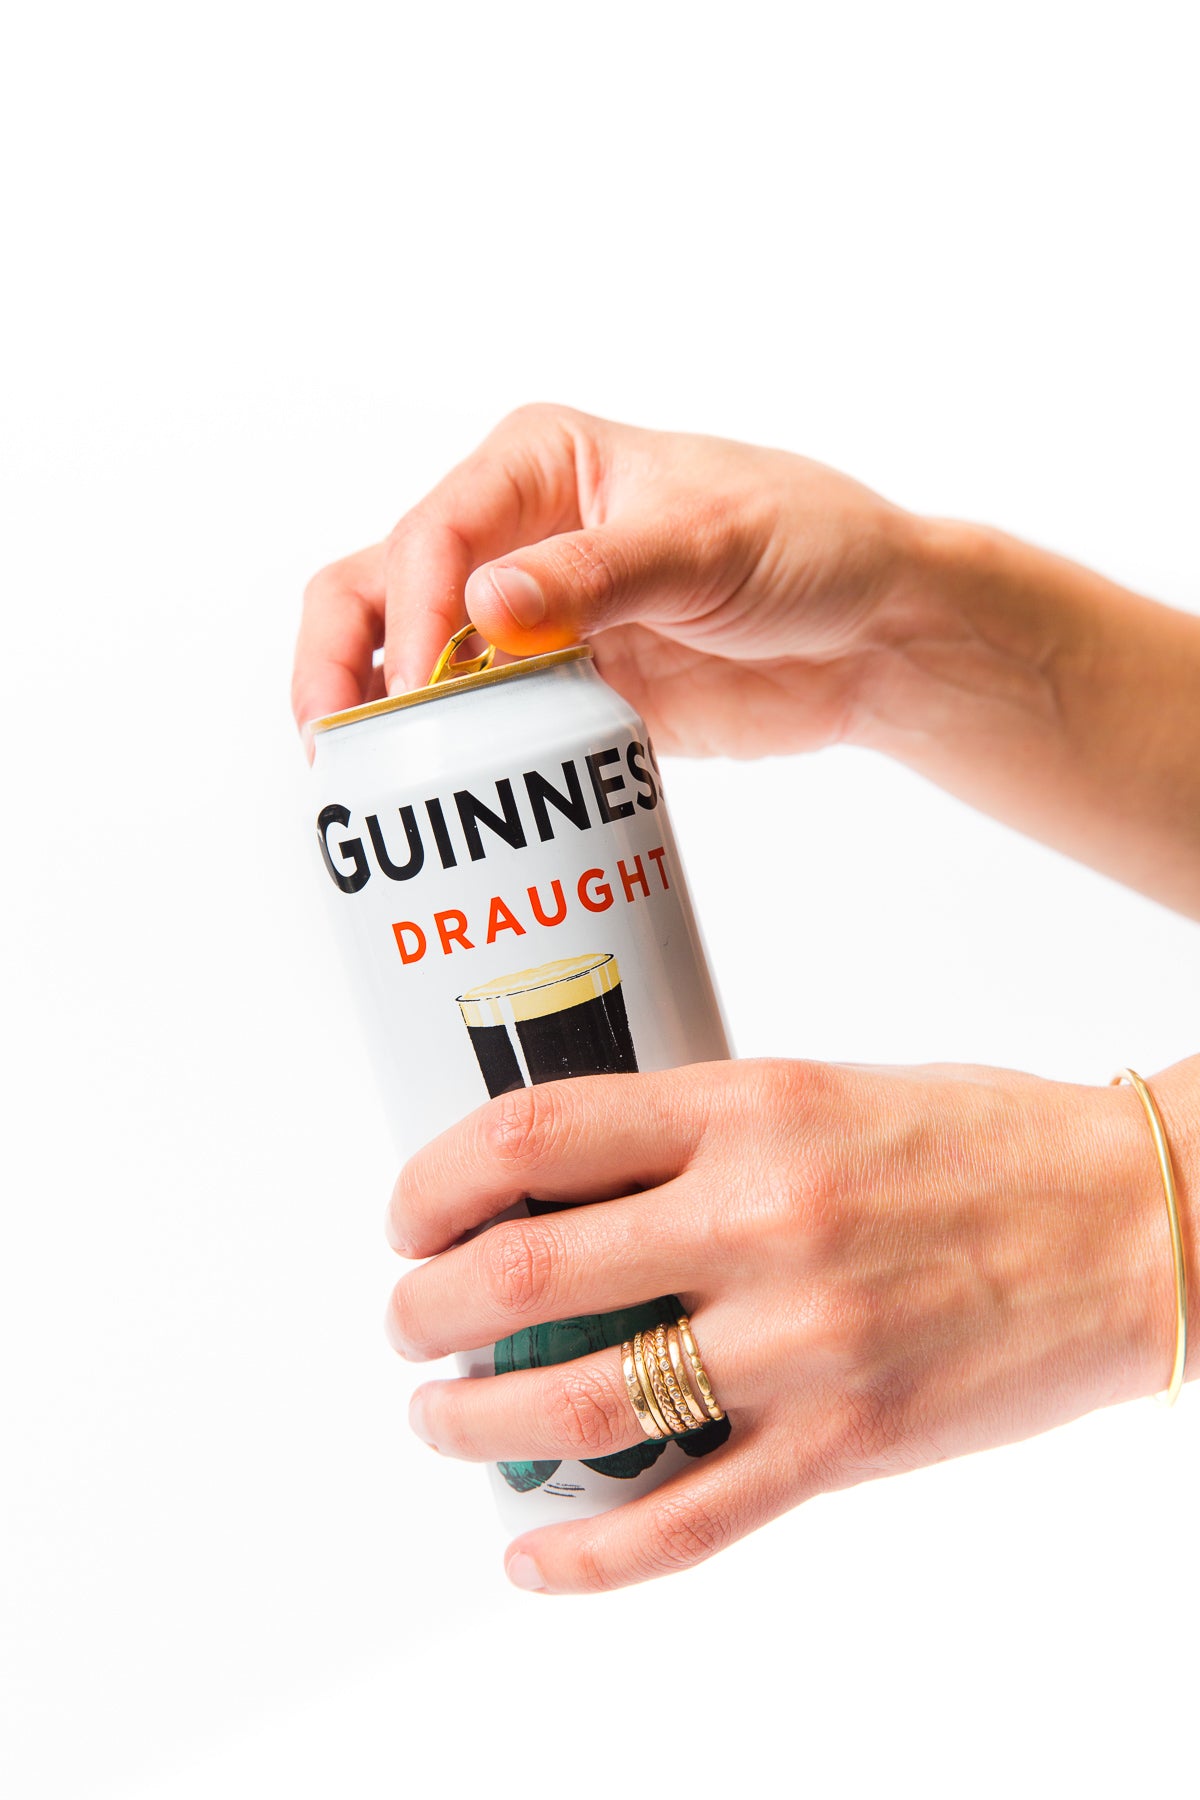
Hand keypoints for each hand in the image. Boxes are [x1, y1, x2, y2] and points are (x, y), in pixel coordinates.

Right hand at [292, 404, 917, 756]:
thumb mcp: (709, 546)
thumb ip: (597, 574)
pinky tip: (437, 807)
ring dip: (384, 722)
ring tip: (371, 791)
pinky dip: (448, 764)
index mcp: (539, 466)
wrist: (875, 635)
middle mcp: (515, 536)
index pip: (433, 532)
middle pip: (382, 589)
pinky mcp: (559, 693)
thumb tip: (483, 611)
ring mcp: (531, 621)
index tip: (420, 690)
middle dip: (345, 663)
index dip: (408, 612)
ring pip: (412, 664)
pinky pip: (478, 728)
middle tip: (338, 747)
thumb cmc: (808, 546)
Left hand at [384, 1057, 1183, 1594]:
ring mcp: (803, 1340)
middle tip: (411, 1321)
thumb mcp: (818, 1091)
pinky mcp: (846, 1443)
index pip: (532, 1137)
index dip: (433, 1182)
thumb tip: (562, 1191)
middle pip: (525, 1274)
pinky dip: (589, 1554)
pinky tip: (531, 1557)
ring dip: (475, 1421)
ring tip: (443, 1415)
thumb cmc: (977, 1142)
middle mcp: (762, 1217)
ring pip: (581, 1405)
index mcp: (748, 1109)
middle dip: (426, 1310)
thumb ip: (695, 1136)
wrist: (1133, 1219)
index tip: (409, 1215)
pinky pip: (690, 1522)